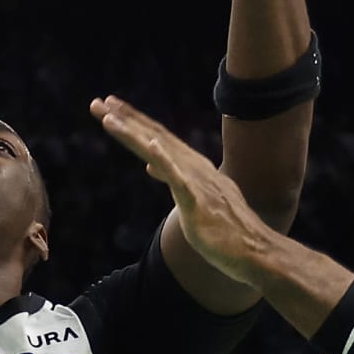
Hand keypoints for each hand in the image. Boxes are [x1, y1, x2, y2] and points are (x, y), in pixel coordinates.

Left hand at [93, 95, 271, 287]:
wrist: (256, 251)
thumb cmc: (226, 232)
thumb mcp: (192, 199)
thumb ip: (173, 179)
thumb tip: (149, 164)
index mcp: (192, 168)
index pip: (158, 139)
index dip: (134, 123)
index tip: (110, 110)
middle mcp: (194, 169)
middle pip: (155, 137)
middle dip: (126, 118)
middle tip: (98, 101)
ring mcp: (197, 183)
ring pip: (160, 151)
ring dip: (134, 132)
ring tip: (108, 116)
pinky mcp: (198, 202)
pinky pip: (178, 177)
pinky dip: (164, 159)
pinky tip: (150, 143)